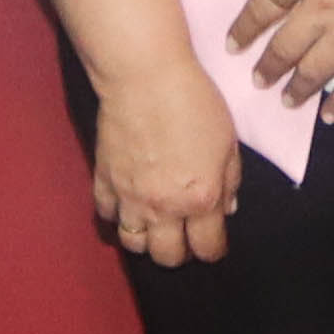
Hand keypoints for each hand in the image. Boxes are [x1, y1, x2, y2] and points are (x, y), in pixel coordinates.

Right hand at [84, 60, 242, 264]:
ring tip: (154, 224)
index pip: (207, 249)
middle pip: (167, 257)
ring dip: (146, 240)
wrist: (145, 76)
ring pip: (133, 245)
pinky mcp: (103, 180)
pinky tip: (127, 203)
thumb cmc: (193, 102)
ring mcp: (129, 197)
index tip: (214, 242)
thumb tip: (227, 208)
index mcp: (200, 199)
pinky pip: (106, 215)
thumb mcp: (228, 141)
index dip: (213, 250)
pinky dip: (116, 215)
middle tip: (184, 235)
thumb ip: (229, 181)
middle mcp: (163, 207)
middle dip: (179, 253)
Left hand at [229, 0, 333, 119]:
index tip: (234, 44)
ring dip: (296, 89)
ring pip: (313, 71)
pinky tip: (329, 115)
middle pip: (283, 46)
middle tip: (258, 79)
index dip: (244, 28)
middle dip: (267, 66)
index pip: (262, 6)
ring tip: (286, 99)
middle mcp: (322, 6)